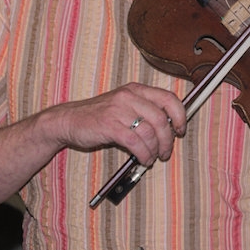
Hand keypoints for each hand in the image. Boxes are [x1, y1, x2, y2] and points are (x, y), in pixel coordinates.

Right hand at [49, 82, 186, 165]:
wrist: (68, 120)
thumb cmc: (99, 116)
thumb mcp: (124, 105)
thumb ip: (144, 111)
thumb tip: (169, 127)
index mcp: (136, 89)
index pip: (168, 98)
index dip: (180, 115)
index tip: (181, 130)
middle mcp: (129, 96)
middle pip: (160, 118)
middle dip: (167, 139)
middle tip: (165, 151)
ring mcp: (118, 110)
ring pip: (149, 131)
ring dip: (155, 149)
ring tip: (153, 158)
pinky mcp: (109, 126)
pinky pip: (135, 142)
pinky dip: (143, 154)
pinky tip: (143, 159)